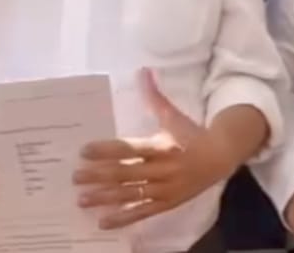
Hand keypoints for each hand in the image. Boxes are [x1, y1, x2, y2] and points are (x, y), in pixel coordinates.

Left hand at [73, 68, 237, 228]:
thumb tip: (142, 71)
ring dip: (105, 198)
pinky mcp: (166, 204)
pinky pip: (141, 213)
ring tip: (82, 199)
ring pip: (130, 195)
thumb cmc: (190, 136)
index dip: (107, 151)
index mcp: (162, 147)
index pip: (130, 149)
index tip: (84, 152)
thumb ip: (155, 97)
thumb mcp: (173, 116)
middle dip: (99, 176)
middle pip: (126, 174)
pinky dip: (123, 218)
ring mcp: (164, 190)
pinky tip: (103, 221)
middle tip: (75, 177)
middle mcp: (162, 170)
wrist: (219, 159)